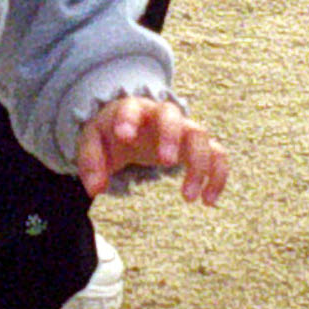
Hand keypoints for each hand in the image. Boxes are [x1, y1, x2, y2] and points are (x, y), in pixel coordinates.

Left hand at [76, 97, 228, 204]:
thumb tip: (96, 189)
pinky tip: (208, 201)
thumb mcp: (92, 145)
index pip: (131, 107)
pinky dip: (217, 175)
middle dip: (171, 136)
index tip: (125, 137)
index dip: (128, 119)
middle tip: (167, 163)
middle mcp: (160, 115)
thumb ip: (90, 163)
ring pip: (200, 136)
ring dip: (198, 164)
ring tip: (187, 198)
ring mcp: (182, 128)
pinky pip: (217, 154)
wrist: (129, 130)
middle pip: (173, 115)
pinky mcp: (196, 145)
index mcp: (131, 110)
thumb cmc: (110, 136)